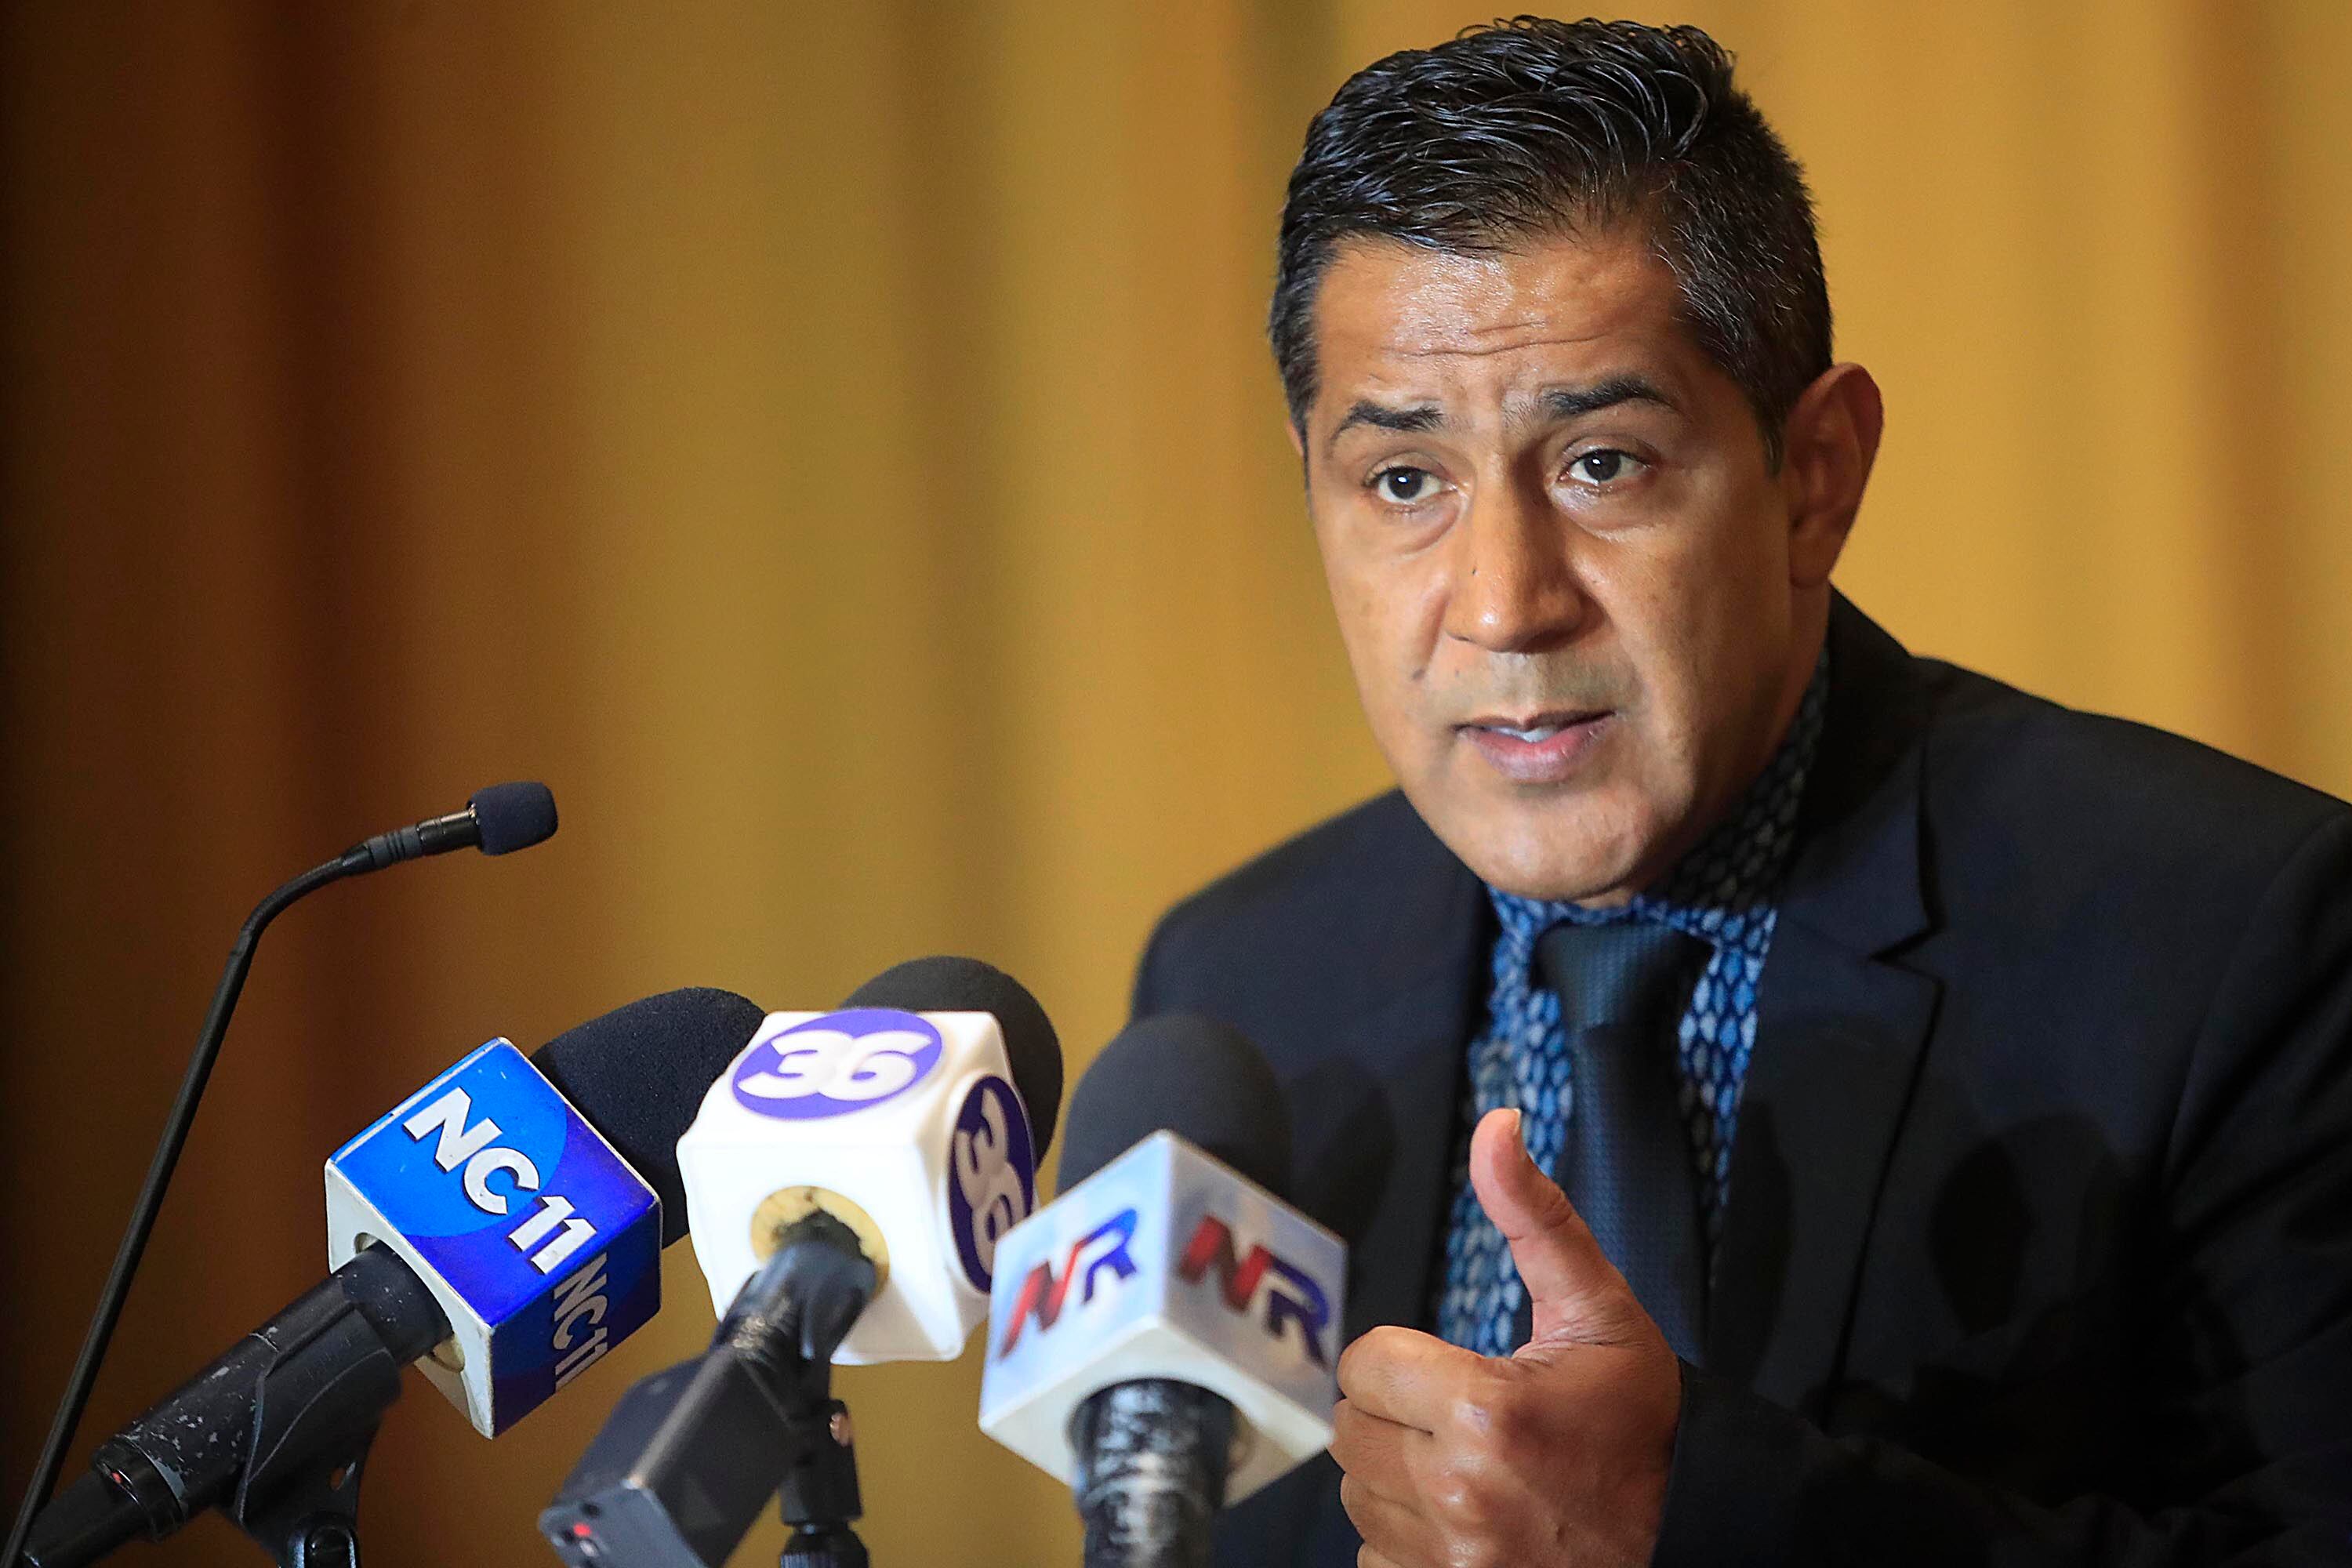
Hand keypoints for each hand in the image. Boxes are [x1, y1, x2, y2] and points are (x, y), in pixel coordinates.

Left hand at [1330, 1108, 1683, 1566]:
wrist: (1688, 1534)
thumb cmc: (1641, 1426)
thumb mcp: (1600, 1311)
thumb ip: (1535, 1217)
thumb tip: (1496, 1127)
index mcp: (1482, 1409)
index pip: (1365, 1360)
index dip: (1407, 1357)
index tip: (1457, 1369)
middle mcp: (1454, 1490)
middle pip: (1350, 1425)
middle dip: (1398, 1411)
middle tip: (1464, 1417)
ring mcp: (1446, 1557)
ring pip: (1356, 1492)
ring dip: (1398, 1474)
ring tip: (1468, 1466)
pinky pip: (1372, 1553)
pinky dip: (1405, 1536)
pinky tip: (1464, 1518)